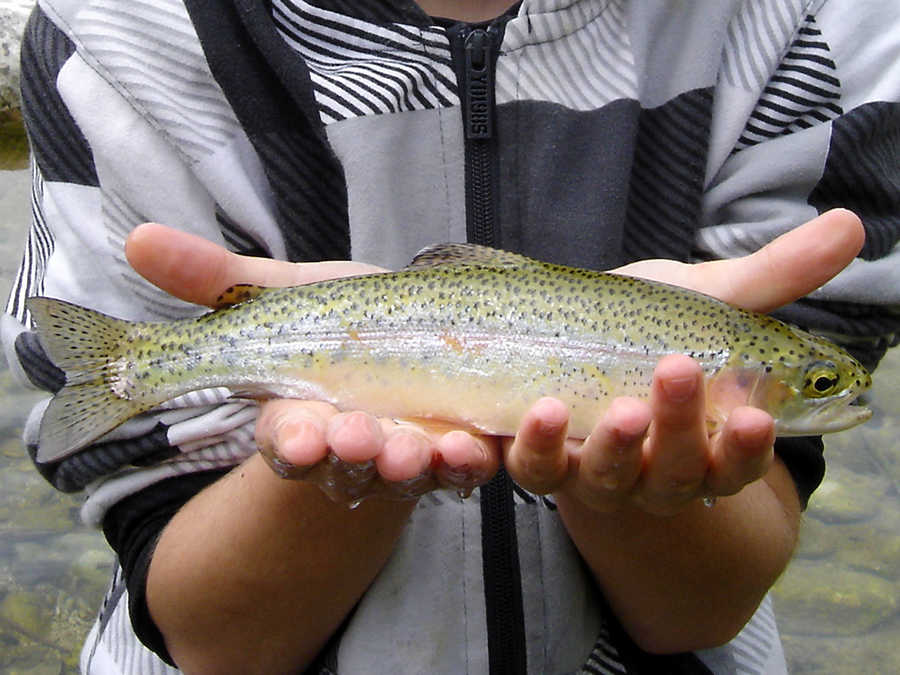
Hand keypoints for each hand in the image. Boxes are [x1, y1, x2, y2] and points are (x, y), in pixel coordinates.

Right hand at [126, 224, 498, 502]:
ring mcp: (409, 451)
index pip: (287, 440)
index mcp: (302, 415)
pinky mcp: (458, 447)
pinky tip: (476, 441)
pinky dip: (470, 457)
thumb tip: (136, 239)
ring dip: (413, 464)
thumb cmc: (340, 316)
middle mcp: (354, 442)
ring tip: (422, 448)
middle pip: (349, 463)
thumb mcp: (281, 294)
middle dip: (354, 454)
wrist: (415, 332)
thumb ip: (214, 278)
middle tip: (362, 439)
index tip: (300, 435)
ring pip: (408, 471)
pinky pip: (466, 464)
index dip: (291, 441)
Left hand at [504, 208, 864, 513]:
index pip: (735, 464)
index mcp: (705, 444)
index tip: (754, 418)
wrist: (577, 339)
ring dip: (611, 447)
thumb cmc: (653, 327)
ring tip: (617, 407)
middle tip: (678, 371)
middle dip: (678, 429)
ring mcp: (597, 472)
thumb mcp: (709, 303)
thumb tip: (850, 226)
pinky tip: (541, 411)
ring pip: (606, 480)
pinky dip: (535, 449)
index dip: (746, 449)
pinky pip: (536, 470)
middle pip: (673, 473)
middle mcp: (655, 471)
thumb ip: (773, 277)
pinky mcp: (544, 460)